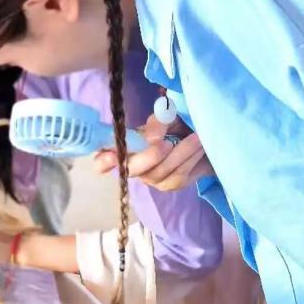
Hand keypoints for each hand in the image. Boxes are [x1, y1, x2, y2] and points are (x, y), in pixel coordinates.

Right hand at [95, 115, 214, 191]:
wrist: (200, 139)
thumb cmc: (174, 126)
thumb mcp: (165, 118)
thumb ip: (157, 123)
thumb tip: (153, 138)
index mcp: (124, 148)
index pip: (102, 161)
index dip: (103, 161)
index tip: (110, 156)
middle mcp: (132, 166)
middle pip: (132, 169)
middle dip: (149, 157)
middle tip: (167, 143)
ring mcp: (150, 178)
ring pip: (159, 172)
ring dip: (180, 153)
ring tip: (196, 137)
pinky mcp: (170, 185)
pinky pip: (177, 175)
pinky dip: (190, 159)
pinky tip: (199, 145)